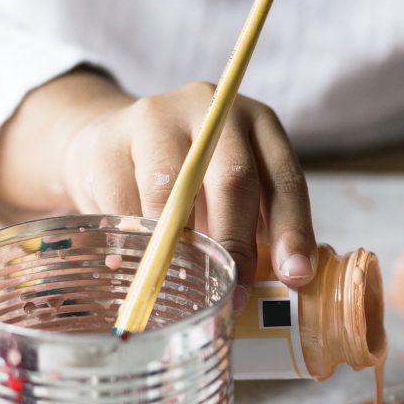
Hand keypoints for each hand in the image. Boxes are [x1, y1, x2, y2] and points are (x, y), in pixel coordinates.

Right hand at [0, 69, 317, 307]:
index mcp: (257, 124)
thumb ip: (252, 228)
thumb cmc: (185, 179)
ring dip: (177, 246)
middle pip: (232, 179)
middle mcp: (212, 110)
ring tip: (179, 280)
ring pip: (171, 192)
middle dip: (235, 245)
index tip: (294, 276)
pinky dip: (133, 241)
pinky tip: (134, 261)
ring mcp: (158, 118)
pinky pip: (124, 202)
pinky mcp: (110, 139)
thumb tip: (268, 288)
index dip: (292, 231)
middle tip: (233, 292)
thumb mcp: (228, 192)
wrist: (109, 142)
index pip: (284, 179)